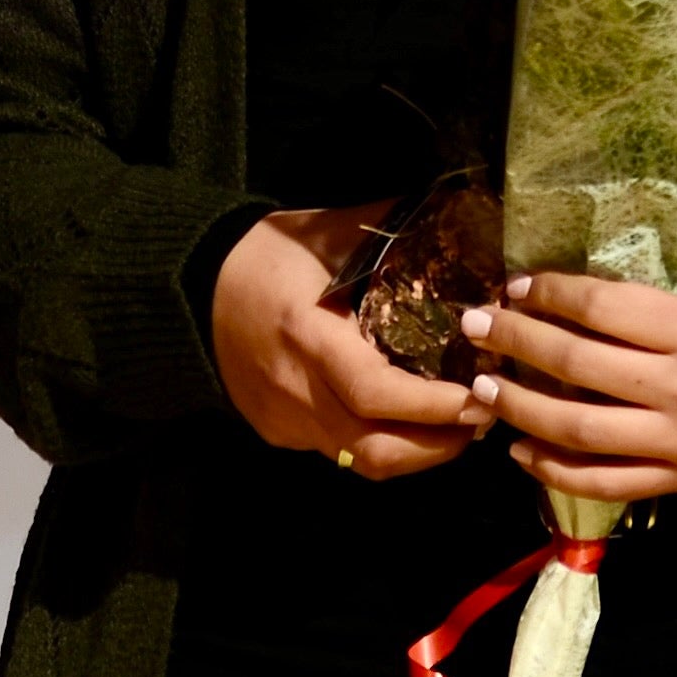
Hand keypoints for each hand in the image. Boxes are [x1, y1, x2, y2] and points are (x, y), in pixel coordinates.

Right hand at [211, 209, 486, 478]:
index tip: (480, 396)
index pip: (374, 392)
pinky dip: (381, 442)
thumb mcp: (330, 233)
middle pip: (375, 450)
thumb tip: (464, 214)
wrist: (193, 284)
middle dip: (438, 446)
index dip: (432, 406)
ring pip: (360, 461)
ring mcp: (284, 419)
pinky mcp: (278, 432)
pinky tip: (407, 420)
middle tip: (484, 418)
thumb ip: (395, 229)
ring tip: (457, 426)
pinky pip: (339, 451)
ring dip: (416, 453)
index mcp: (307, 336)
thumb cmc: (267, 253)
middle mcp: (295, 390)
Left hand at [462, 270, 676, 500]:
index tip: (518, 284)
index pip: (604, 308)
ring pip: (579, 431)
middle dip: (518, 341)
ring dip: (522, 407)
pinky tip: (521, 450)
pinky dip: (555, 470)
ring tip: (485, 387)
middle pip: (578, 366)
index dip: (551, 293)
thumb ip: (674, 300)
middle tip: (477, 325)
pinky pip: (605, 482)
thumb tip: (599, 287)